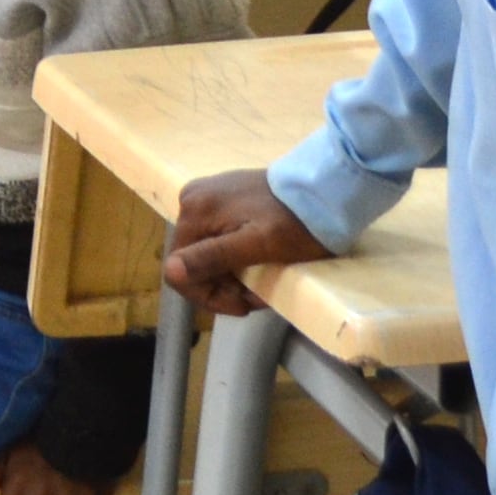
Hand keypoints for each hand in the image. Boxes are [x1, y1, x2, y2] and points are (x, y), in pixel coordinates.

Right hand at [162, 170, 328, 317]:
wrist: (324, 190)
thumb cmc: (294, 223)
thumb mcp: (257, 246)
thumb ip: (212, 257)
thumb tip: (171, 272)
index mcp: (194, 211)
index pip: (178, 270)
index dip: (208, 296)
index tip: (244, 304)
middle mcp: (191, 199)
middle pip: (191, 261)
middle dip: (221, 286)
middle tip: (257, 295)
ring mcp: (207, 195)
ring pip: (204, 252)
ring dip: (229, 275)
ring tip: (261, 282)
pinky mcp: (222, 196)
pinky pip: (215, 236)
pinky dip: (232, 257)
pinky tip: (256, 262)